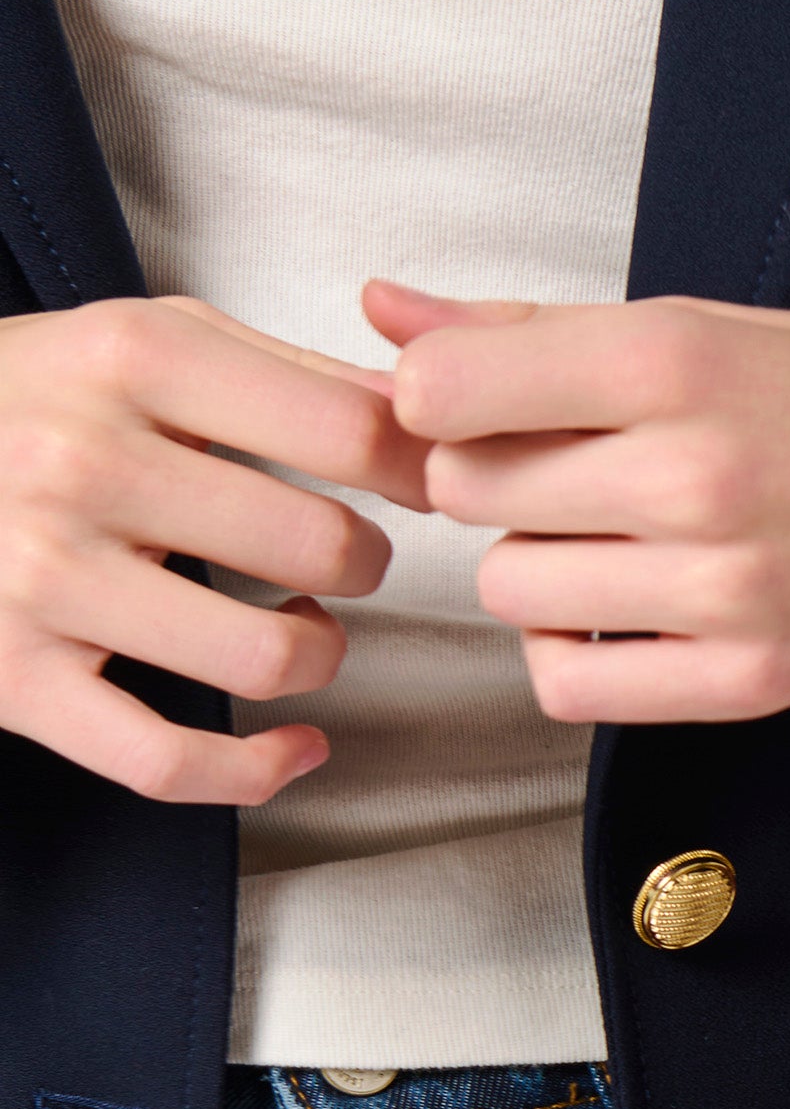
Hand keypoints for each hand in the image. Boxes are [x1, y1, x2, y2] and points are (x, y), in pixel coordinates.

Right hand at [0, 297, 425, 800]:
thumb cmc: (35, 400)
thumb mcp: (148, 339)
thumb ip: (292, 374)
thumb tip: (429, 419)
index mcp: (131, 358)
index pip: (349, 432)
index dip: (422, 474)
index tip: (429, 491)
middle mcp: (83, 463)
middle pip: (324, 549)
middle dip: (363, 564)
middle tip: (338, 559)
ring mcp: (45, 580)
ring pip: (269, 659)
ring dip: (319, 656)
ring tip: (300, 626)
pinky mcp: (18, 681)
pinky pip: (173, 762)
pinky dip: (260, 769)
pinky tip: (294, 743)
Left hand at [374, 284, 789, 728]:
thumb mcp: (697, 328)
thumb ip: (529, 329)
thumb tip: (378, 310)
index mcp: (671, 362)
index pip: (442, 390)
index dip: (437, 396)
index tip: (482, 401)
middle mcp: (690, 476)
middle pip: (466, 492)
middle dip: (492, 479)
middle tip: (570, 473)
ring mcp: (720, 589)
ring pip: (510, 590)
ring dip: (534, 566)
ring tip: (610, 542)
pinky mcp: (744, 679)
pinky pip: (569, 684)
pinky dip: (568, 654)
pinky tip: (615, 617)